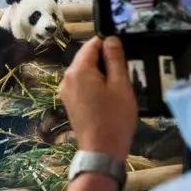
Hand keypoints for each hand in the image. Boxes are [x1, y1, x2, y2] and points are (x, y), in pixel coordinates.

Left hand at [60, 36, 136, 159]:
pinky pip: (82, 84)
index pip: (92, 43)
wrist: (101, 151)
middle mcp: (67, 77)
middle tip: (124, 73)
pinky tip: (108, 97)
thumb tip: (111, 39)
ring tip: (118, 87)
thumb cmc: (114, 118)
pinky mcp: (69, 101)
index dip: (109, 44)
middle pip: (87, 57)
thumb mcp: (120, 85)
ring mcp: (66, 90)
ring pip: (85, 71)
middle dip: (105, 60)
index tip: (124, 54)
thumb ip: (115, 59)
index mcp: (78, 70)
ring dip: (101, 73)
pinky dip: (95, 84)